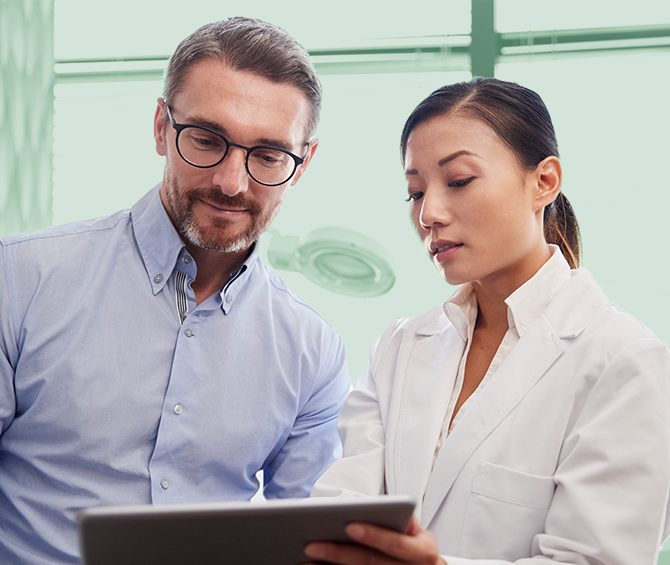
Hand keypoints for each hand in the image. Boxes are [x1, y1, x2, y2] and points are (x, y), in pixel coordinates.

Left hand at [304, 515, 445, 564]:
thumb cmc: (413, 545)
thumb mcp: (415, 532)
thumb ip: (400, 521)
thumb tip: (371, 511)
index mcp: (425, 550)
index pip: (398, 544)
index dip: (375, 536)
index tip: (349, 526)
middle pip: (372, 563)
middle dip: (340, 553)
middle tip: (311, 544)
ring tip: (306, 560)